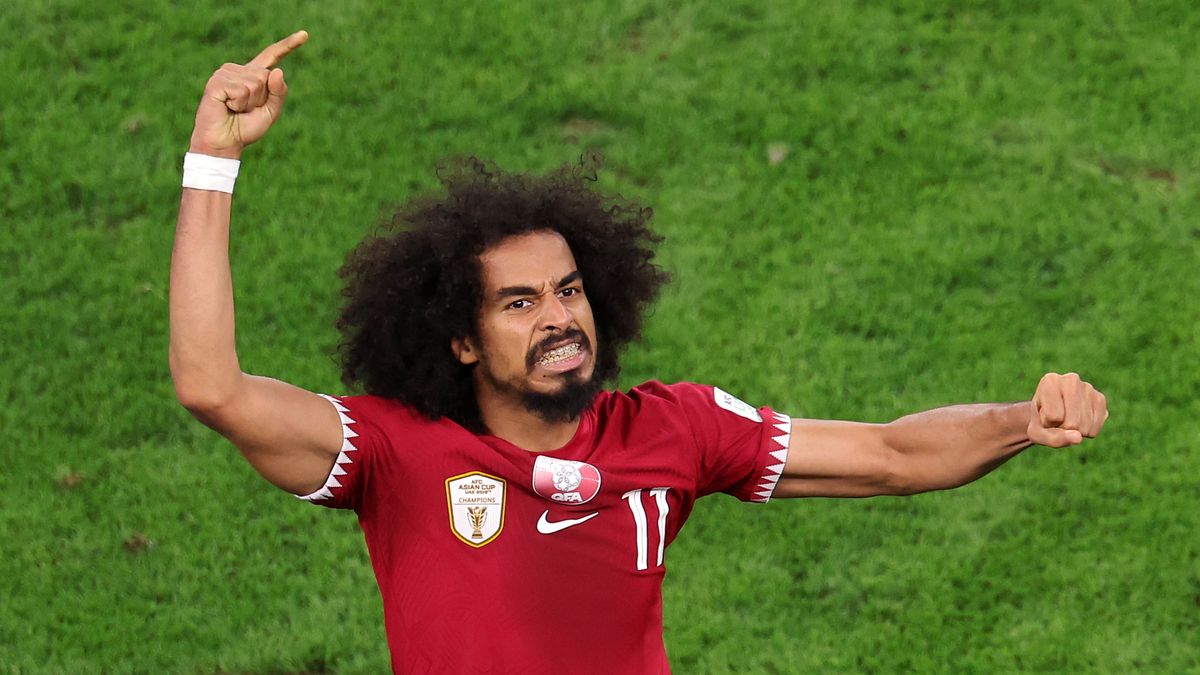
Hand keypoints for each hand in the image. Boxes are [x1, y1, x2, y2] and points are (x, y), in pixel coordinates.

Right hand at [188, 30, 308, 158]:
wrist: (225, 143)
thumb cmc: (245, 128)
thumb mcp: (271, 112)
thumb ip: (279, 93)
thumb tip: (276, 70)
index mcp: (254, 75)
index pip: (272, 55)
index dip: (288, 45)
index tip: (305, 34)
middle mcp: (239, 70)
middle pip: (266, 75)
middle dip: (261, 98)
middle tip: (244, 110)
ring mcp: (226, 73)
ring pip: (255, 83)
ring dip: (249, 103)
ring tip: (234, 109)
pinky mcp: (216, 81)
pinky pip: (241, 89)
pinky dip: (238, 103)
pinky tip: (227, 107)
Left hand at [1027, 372, 1107, 446]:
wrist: (1050, 413)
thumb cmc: (1041, 422)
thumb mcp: (1037, 433)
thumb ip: (1053, 438)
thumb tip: (1078, 438)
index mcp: (1050, 381)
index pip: (1053, 417)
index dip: (1046, 423)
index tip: (1044, 414)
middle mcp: (1071, 380)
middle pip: (1072, 423)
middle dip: (1062, 428)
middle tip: (1056, 418)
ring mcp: (1088, 388)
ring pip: (1084, 428)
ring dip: (1074, 431)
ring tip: (1065, 418)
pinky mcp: (1100, 399)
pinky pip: (1094, 430)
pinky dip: (1085, 432)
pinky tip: (1078, 420)